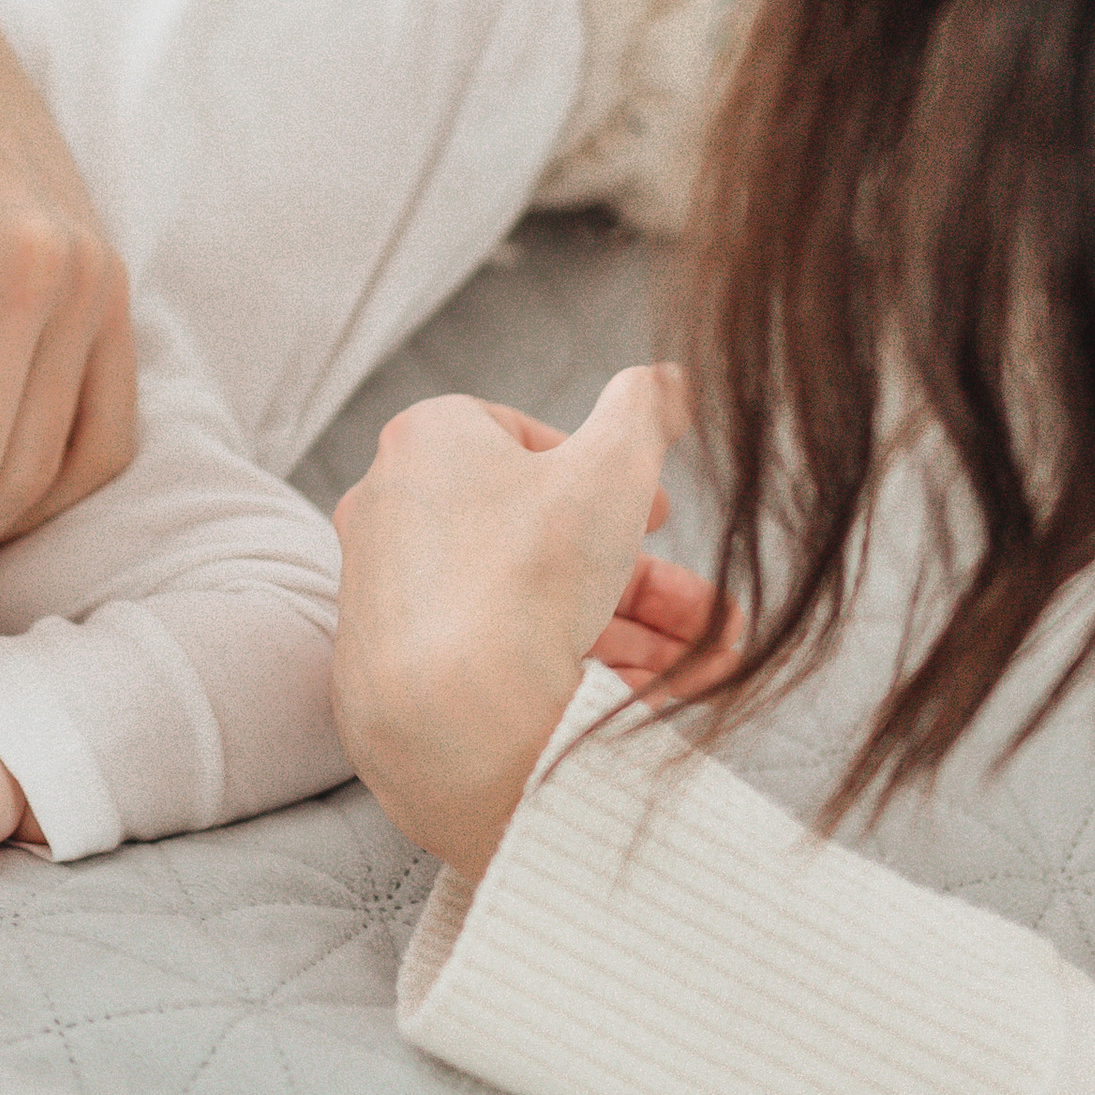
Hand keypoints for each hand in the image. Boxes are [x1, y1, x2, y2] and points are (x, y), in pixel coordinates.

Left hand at [331, 368, 714, 880]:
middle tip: (707, 616)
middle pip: (541, 540)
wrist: (453, 717)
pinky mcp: (392, 675)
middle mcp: (391, 512)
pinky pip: (494, 662)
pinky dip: (572, 674)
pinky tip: (644, 703)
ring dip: (628, 634)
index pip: (524, 442)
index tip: (660, 518)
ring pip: (528, 606)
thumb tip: (667, 376)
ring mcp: (388, 599)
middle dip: (640, 581)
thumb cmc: (528, 573)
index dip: (605, 478)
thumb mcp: (611, 468)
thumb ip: (644, 412)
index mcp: (426, 443)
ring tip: (702, 669)